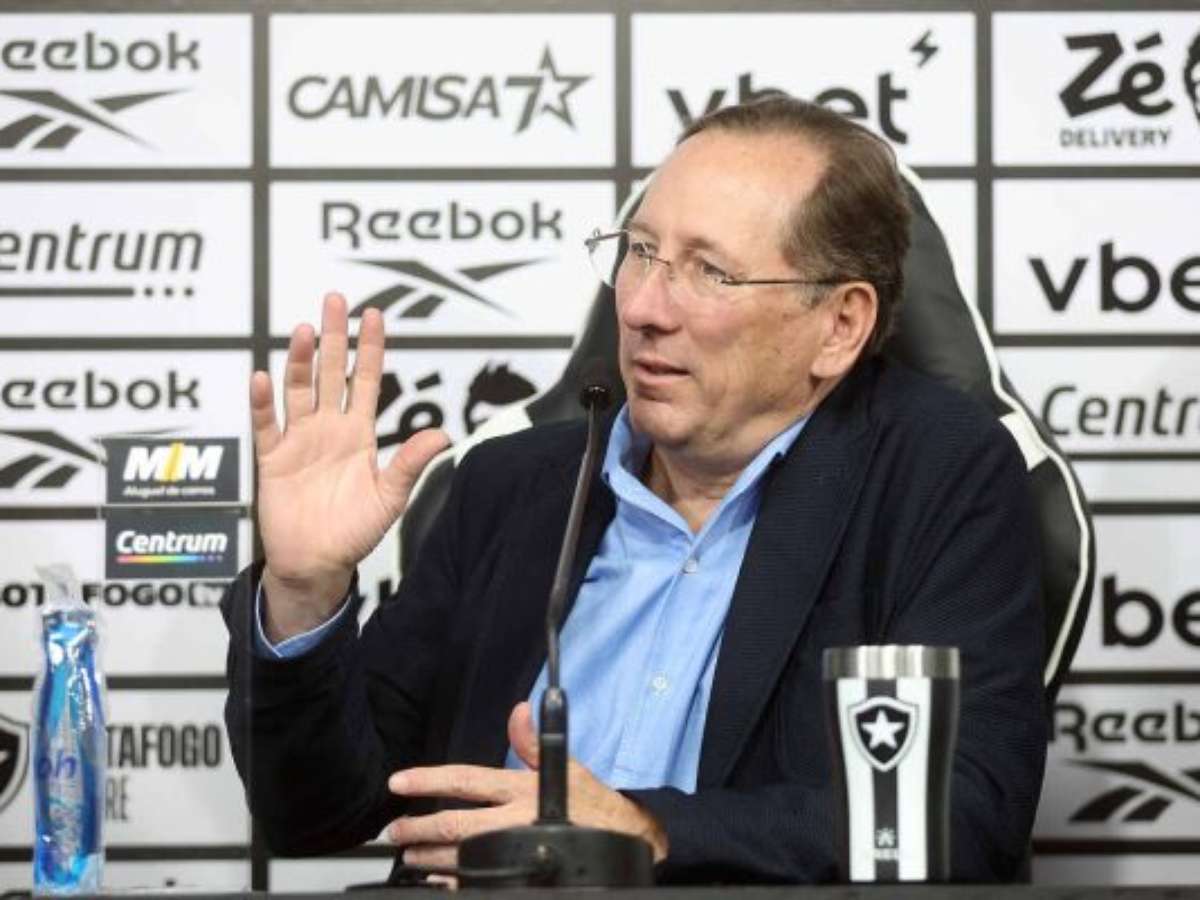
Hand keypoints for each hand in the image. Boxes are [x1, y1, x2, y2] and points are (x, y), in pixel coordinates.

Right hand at [252, 293, 449, 638]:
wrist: (317, 564)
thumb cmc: (354, 532)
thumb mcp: (389, 497)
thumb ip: (410, 464)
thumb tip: (443, 435)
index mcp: (358, 434)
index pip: (365, 380)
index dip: (369, 349)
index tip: (374, 315)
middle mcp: (328, 429)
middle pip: (329, 373)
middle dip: (332, 337)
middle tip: (334, 300)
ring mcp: (298, 440)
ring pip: (298, 390)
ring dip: (297, 360)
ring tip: (301, 329)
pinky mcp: (273, 459)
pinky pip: (266, 425)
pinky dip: (262, 403)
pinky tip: (262, 378)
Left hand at [386, 703, 667, 870]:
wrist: (624, 838)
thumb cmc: (591, 803)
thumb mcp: (563, 765)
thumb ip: (530, 743)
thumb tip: (517, 711)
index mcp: (520, 788)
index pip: (465, 779)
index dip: (429, 780)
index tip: (398, 782)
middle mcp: (515, 819)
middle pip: (454, 825)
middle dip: (418, 829)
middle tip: (395, 832)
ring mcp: (516, 850)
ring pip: (460, 857)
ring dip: (429, 858)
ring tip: (410, 856)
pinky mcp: (521, 872)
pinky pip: (477, 882)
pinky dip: (452, 882)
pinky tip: (438, 880)